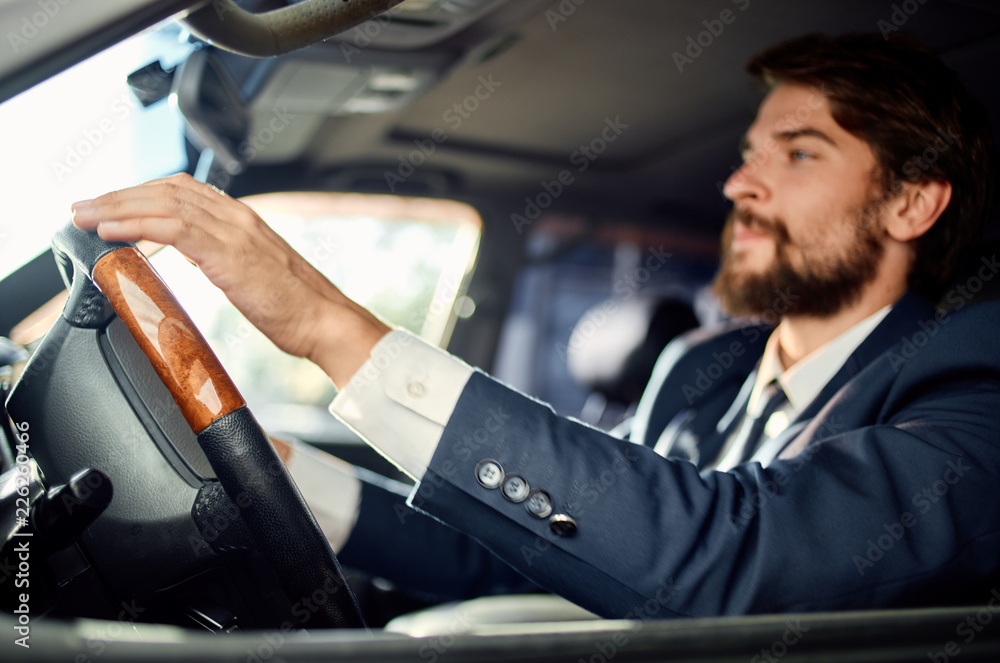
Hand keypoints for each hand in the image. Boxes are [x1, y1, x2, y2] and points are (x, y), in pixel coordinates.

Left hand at [71, 173, 389, 387]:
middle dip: (119, 195)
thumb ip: (226, 258)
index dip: (141, 194)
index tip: (110, 205)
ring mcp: (234, 231)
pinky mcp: (229, 252)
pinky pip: (173, 227)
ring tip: (84, 216)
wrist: (325, 322)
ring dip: (117, 206)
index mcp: (243, 220)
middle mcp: (237, 216)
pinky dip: (136, 224)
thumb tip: (198, 259)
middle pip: (166, 190)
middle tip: (82, 206)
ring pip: (164, 202)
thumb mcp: (254, 275)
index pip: (183, 190)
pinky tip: (111, 231)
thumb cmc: (296, 309)